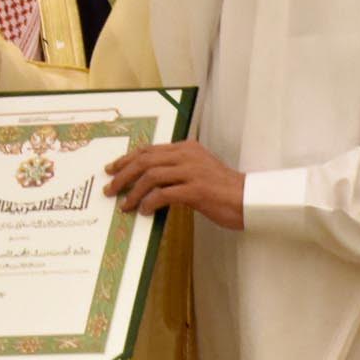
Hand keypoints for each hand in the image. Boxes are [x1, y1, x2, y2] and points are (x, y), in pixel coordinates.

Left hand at [106, 141, 245, 228]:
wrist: (249, 199)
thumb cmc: (223, 190)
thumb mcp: (198, 170)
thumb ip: (176, 169)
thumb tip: (148, 180)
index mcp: (187, 148)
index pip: (149, 150)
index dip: (127, 159)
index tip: (112, 169)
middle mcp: (187, 155)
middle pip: (145, 160)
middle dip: (123, 175)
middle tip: (110, 188)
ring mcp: (192, 171)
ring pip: (151, 176)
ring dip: (133, 192)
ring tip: (125, 205)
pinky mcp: (196, 190)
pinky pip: (164, 194)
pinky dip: (150, 202)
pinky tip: (145, 211)